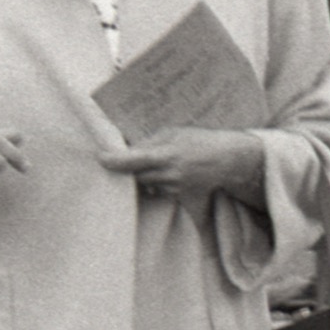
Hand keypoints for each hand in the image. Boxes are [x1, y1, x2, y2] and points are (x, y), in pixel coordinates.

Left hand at [99, 127, 265, 214]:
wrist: (228, 161)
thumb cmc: (202, 141)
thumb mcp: (176, 132)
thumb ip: (152, 142)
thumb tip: (129, 149)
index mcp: (167, 154)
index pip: (134, 160)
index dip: (115, 161)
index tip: (101, 158)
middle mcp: (169, 175)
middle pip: (136, 175)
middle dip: (130, 168)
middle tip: (125, 159)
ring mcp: (174, 188)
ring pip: (146, 183)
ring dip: (145, 175)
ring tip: (159, 163)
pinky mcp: (178, 197)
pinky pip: (158, 189)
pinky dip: (157, 181)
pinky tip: (169, 172)